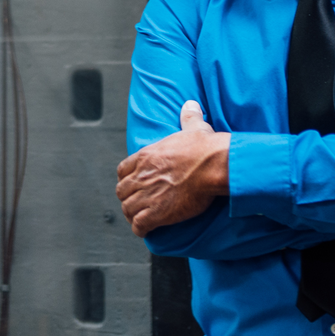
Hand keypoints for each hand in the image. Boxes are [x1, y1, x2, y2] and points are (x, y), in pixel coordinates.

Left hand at [115, 101, 230, 236]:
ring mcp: (148, 194)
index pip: (122, 170)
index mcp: (147, 156)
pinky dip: (140, 229)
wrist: (213, 165)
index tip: (131, 184)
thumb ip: (188, 117)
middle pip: (121, 191)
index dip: (126, 179)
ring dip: (132, 215)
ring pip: (127, 209)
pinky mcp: (158, 212)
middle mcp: (142, 175)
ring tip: (139, 219)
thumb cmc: (204, 147)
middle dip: (127, 198)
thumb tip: (190, 106)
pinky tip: (145, 230)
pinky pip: (139, 224)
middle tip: (136, 204)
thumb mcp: (194, 126)